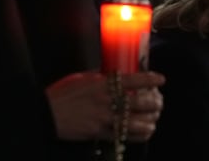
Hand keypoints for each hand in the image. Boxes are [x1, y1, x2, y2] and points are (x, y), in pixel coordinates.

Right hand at [45, 71, 164, 141]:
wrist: (47, 113)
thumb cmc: (61, 94)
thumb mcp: (80, 78)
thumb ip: (98, 76)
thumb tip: (112, 73)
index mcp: (101, 84)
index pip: (132, 79)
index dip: (150, 79)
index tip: (161, 79)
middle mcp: (107, 101)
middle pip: (141, 103)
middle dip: (155, 102)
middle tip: (158, 101)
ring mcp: (105, 119)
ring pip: (139, 123)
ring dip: (151, 120)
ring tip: (154, 118)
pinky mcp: (102, 133)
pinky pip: (127, 137)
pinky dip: (140, 135)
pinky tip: (145, 131)